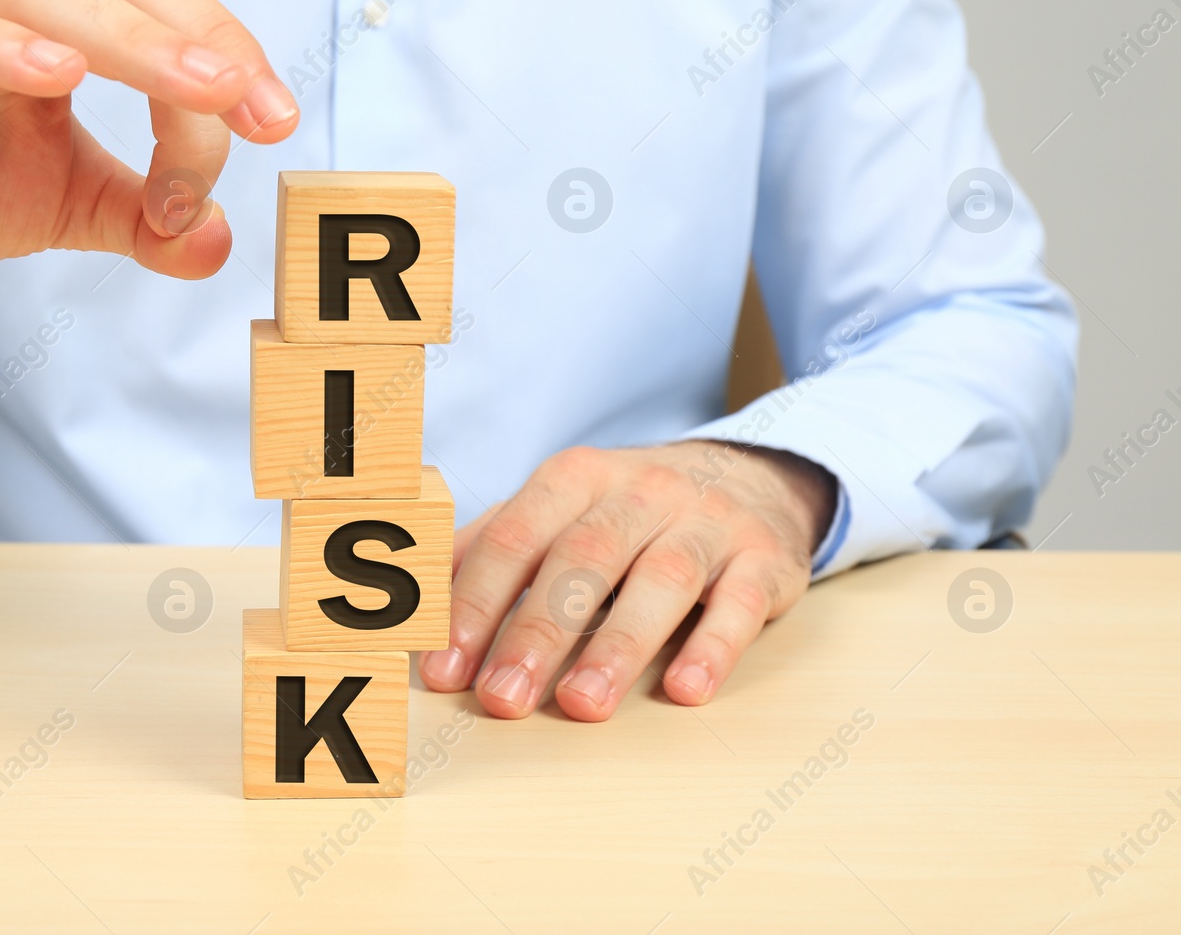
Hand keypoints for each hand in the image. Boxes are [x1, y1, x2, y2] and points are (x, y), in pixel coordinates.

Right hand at [0, 0, 297, 290]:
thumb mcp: (62, 202)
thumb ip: (143, 216)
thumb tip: (221, 242)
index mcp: (62, 13)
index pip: (161, 6)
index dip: (226, 50)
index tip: (275, 122)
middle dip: (193, 34)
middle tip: (249, 103)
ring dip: (124, 39)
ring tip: (190, 85)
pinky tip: (51, 74)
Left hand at [419, 441, 836, 719]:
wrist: (751, 477)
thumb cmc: (631, 510)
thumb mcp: (562, 507)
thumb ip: (495, 544)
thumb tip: (418, 598)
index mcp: (575, 477)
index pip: (515, 538)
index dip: (475, 604)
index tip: (446, 670)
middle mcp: (640, 491)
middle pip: (582, 559)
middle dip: (538, 632)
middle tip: (504, 699)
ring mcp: (705, 522)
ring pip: (661, 580)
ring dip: (619, 647)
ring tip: (584, 706)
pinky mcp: (763, 559)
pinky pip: (739, 601)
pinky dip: (713, 646)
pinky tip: (686, 690)